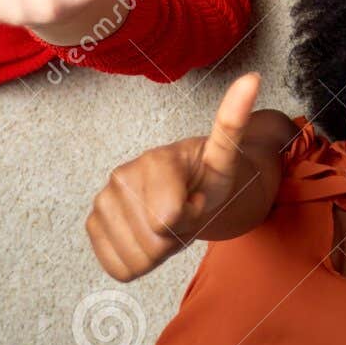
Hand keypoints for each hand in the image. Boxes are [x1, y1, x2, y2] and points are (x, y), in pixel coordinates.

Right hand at [86, 73, 262, 280]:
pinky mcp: (93, 223)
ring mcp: (103, 200)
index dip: (192, 216)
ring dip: (159, 248)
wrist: (188, 189)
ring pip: (137, 258)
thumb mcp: (228, 157)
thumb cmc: (209, 175)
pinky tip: (147, 232)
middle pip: (155, 242)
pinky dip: (139, 260)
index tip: (197, 197)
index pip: (169, 220)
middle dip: (177, 234)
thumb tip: (253, 77)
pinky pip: (119, 267)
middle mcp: (121, 175)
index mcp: (155, 159)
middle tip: (184, 210)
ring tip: (168, 219)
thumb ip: (233, 124)